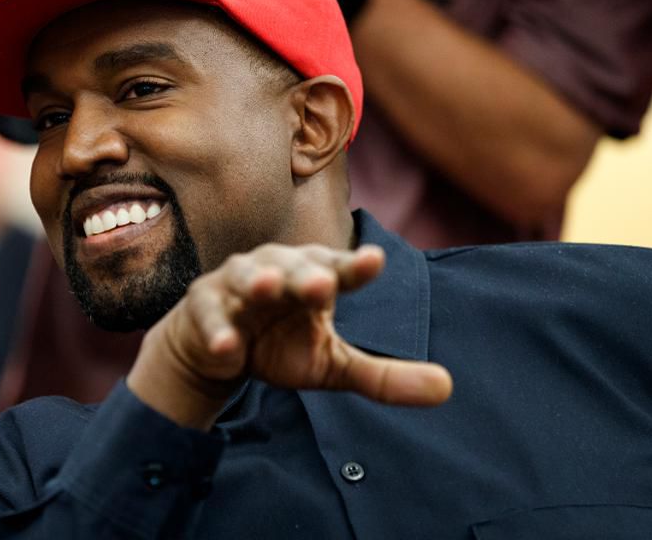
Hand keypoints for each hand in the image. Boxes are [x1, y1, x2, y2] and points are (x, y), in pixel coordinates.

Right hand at [127, 243, 451, 429]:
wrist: (213, 351)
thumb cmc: (279, 346)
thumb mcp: (332, 365)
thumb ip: (384, 376)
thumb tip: (448, 389)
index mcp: (313, 277)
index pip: (338, 269)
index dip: (355, 266)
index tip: (376, 261)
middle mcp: (276, 270)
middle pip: (293, 266)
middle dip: (305, 273)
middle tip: (321, 283)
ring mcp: (236, 284)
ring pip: (246, 276)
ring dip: (255, 282)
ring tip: (265, 289)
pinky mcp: (202, 306)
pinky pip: (209, 315)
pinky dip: (216, 329)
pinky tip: (227, 348)